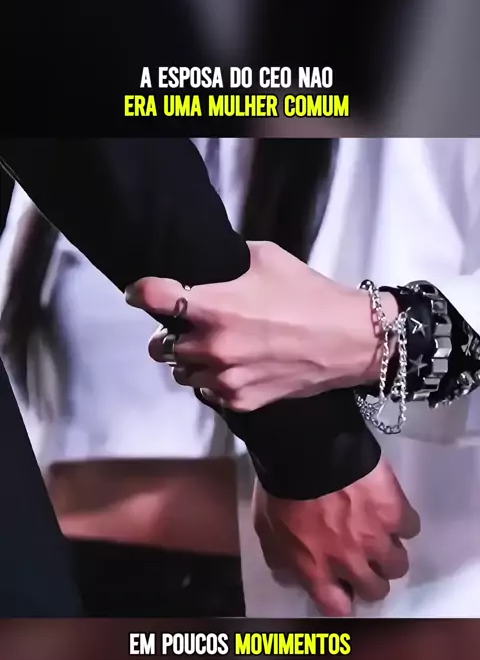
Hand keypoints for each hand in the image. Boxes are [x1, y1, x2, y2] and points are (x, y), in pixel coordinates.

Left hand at [125, 241, 397, 411]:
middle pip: (160, 346)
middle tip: (186, 326)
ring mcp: (224, 378)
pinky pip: (207, 392)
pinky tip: (234, 366)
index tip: (139, 293)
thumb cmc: (311, 295)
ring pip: (181, 373)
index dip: (140, 292)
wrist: (350, 340)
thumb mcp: (267, 258)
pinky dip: (212, 380)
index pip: (154, 297)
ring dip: (190, 360)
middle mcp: (212, 347)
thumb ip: (227, 261)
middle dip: (169, 334)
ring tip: (214, 348)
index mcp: (214, 308)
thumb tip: (206, 263)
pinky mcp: (240, 400)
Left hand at [253, 457, 419, 615]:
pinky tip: (389, 509)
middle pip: (376, 590)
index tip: (343, 586)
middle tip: (365, 558)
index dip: (343, 598)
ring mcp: (377, 539)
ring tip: (380, 534)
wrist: (307, 451)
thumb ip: (280, 556)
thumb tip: (289, 575)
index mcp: (316, 569)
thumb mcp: (267, 528)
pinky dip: (401, 520)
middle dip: (371, 577)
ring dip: (389, 552)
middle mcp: (350, 563)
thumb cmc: (281, 489)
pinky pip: (410, 528)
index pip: (338, 608)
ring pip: (398, 565)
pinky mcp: (396, 513)